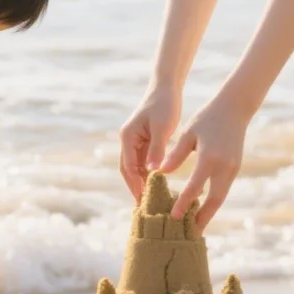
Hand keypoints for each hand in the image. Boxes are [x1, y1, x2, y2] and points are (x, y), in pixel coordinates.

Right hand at [119, 82, 183, 199]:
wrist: (166, 87)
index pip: (128, 167)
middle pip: (127, 169)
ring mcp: (135, 140)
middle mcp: (128, 140)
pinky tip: (157, 183)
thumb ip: (157, 150)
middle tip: (143, 207)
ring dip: (141, 181)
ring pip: (135, 166)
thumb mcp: (162, 129)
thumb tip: (153, 172)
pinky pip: (143, 160)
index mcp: (128, 137)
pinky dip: (148, 172)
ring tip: (150, 199)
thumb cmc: (164, 105)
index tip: (142, 201)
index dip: (135, 185)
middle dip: (134, 187)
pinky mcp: (144, 140)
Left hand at [159, 92, 249, 228]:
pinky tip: (204, 207)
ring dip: (209, 212)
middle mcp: (224, 167)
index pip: (195, 187)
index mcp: (209, 158)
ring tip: (196, 226)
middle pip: (214, 201)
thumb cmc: (207, 118)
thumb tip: (160, 172)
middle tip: (191, 234)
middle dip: (203, 218)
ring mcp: (232, 169)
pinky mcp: (235, 168)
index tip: (174, 217)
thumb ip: (175, 154)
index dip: (184, 203)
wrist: (235, 108)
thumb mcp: (189, 133)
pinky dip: (214, 201)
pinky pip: (223, 189)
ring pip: (221, 198)